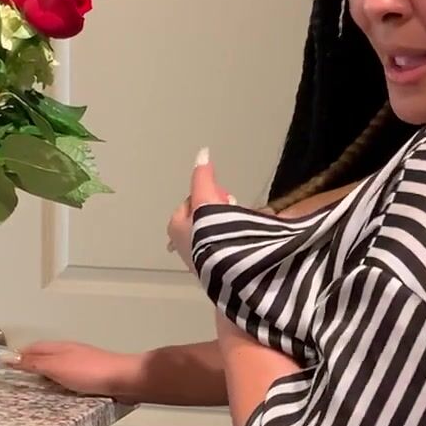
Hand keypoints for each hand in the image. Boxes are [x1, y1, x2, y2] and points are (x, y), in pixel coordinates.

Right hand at [15, 340, 133, 397]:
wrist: (124, 380)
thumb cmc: (93, 372)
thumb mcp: (56, 367)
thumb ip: (33, 363)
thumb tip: (10, 358)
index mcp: (58, 347)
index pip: (31, 349)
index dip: (17, 357)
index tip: (4, 365)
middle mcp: (69, 353)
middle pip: (44, 356)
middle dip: (30, 364)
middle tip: (16, 376)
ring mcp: (81, 365)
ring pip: (57, 367)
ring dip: (45, 374)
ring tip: (33, 386)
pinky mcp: (91, 377)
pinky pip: (69, 379)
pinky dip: (59, 383)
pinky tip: (59, 392)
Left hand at [165, 148, 235, 267]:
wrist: (228, 272)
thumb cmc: (210, 236)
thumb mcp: (206, 201)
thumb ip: (203, 177)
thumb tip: (202, 153)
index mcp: (175, 226)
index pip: (193, 200)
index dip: (209, 195)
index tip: (223, 198)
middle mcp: (185, 243)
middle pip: (206, 216)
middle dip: (222, 211)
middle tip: (233, 212)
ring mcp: (201, 257)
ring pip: (218, 230)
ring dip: (233, 225)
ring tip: (244, 226)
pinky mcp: (218, 268)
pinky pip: (229, 245)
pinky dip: (240, 239)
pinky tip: (249, 239)